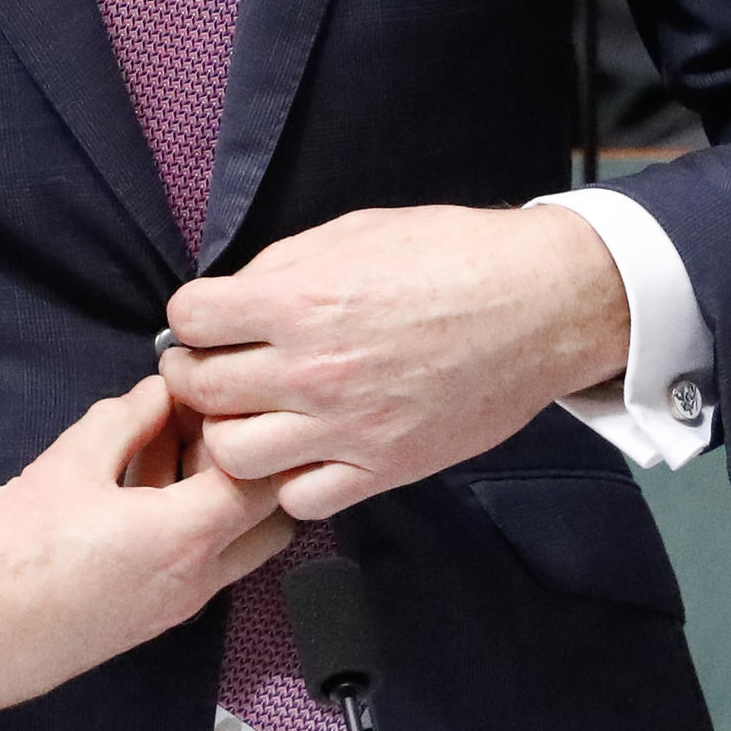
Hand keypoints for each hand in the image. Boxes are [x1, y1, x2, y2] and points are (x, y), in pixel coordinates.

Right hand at [0, 380, 293, 722]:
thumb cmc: (13, 559)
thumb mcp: (67, 465)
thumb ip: (124, 420)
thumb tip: (157, 392)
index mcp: (186, 537)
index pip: (264, 478)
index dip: (246, 430)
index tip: (213, 398)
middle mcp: (197, 579)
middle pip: (269, 518)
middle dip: (250, 466)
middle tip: (204, 424)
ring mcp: (177, 603)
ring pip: (234, 542)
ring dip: (218, 494)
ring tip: (164, 444)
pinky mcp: (152, 615)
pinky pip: (197, 562)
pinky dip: (190, 521)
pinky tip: (139, 484)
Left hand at [162, 202, 631, 522]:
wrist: (541, 305)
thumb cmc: (453, 256)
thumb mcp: (355, 232)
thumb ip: (281, 266)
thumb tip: (229, 297)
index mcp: (301, 299)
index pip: (188, 317)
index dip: (192, 316)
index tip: (209, 320)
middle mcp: (314, 368)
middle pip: (199, 388)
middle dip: (194, 373)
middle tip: (214, 368)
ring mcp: (348, 426)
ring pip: (234, 455)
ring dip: (232, 434)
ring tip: (254, 416)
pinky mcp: (385, 468)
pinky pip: (301, 498)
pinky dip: (291, 480)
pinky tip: (305, 451)